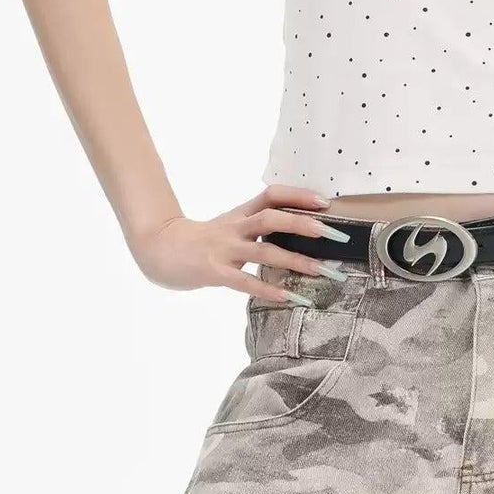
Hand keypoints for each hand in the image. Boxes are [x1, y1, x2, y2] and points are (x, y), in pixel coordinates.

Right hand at [126, 184, 349, 301]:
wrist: (158, 250)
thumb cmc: (200, 243)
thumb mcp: (229, 228)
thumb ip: (256, 229)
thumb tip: (292, 231)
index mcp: (240, 215)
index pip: (272, 195)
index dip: (299, 195)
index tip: (326, 202)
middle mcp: (235, 228)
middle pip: (273, 218)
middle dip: (306, 225)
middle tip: (335, 235)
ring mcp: (224, 249)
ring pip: (265, 250)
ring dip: (296, 261)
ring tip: (323, 272)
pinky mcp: (213, 271)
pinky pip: (245, 281)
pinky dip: (268, 288)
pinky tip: (289, 297)